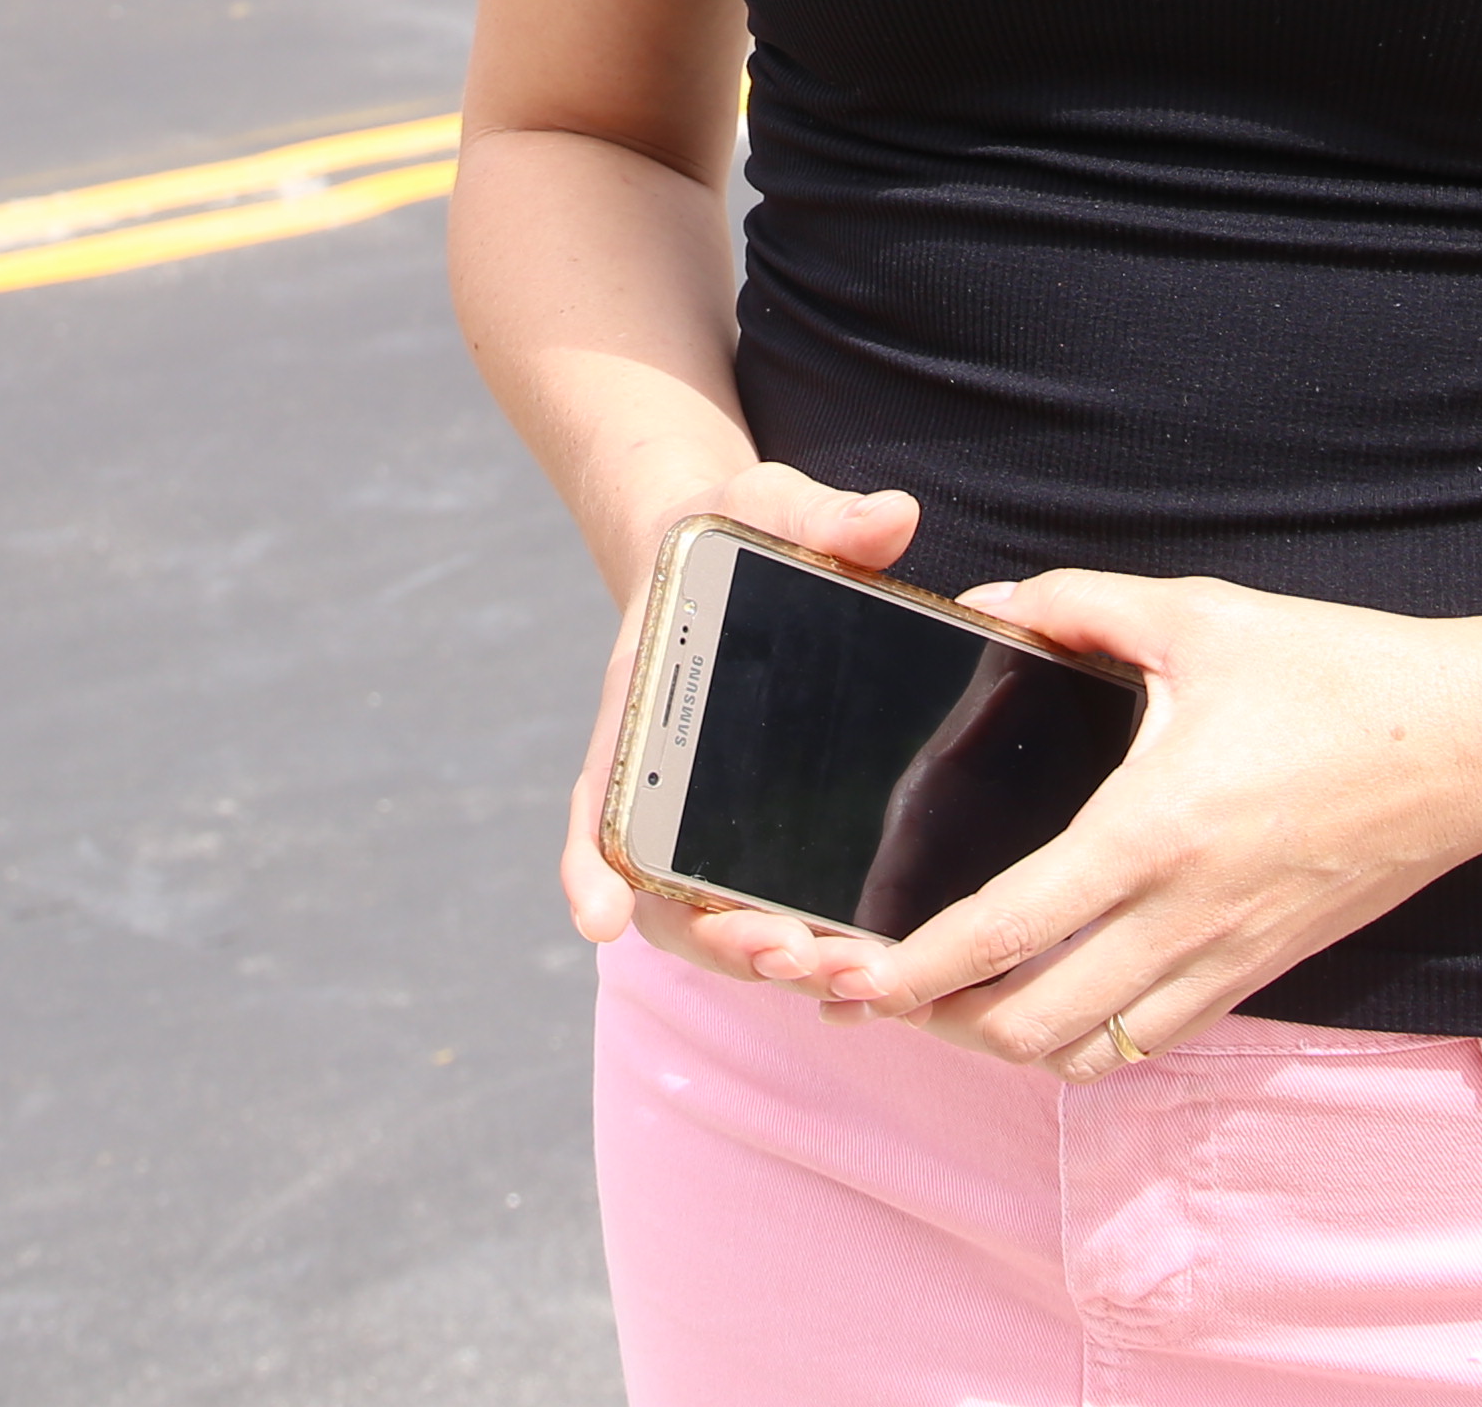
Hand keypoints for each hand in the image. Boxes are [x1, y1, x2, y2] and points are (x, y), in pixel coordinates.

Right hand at [556, 462, 920, 993]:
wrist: (735, 558)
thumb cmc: (736, 535)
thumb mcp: (768, 506)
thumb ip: (819, 514)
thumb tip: (891, 519)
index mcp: (640, 709)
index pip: (600, 799)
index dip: (590, 866)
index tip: (599, 920)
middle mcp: (662, 783)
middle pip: (662, 893)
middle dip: (715, 937)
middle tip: (788, 951)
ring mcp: (710, 820)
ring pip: (715, 922)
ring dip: (765, 960)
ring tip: (840, 975)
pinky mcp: (767, 836)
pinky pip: (766, 908)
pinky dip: (801, 950)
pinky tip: (861, 973)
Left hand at [757, 567, 1481, 1074]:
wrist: (1476, 746)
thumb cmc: (1342, 674)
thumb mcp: (1203, 615)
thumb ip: (1081, 605)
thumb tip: (989, 606)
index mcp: (1154, 830)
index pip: (1006, 930)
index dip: (913, 970)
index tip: (847, 978)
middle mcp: (1184, 916)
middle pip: (1030, 1026)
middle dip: (937, 1023)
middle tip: (875, 988)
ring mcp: (1226, 956)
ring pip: (1088, 1052)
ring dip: (1007, 1042)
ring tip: (949, 1002)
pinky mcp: (1261, 970)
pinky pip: (1152, 1039)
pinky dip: (1084, 1039)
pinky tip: (1050, 996)